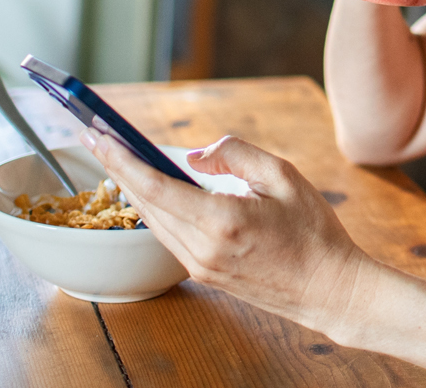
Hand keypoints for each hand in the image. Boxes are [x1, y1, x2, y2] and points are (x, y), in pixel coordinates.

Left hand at [80, 130, 373, 326]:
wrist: (329, 289)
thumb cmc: (315, 233)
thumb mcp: (285, 177)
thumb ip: (237, 155)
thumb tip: (195, 156)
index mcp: (222, 221)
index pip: (155, 186)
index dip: (122, 159)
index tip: (99, 136)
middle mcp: (203, 248)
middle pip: (145, 203)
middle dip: (118, 168)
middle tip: (97, 138)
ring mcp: (200, 266)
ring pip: (153, 222)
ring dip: (132, 189)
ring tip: (117, 159)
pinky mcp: (204, 274)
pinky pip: (168, 236)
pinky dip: (154, 210)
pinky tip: (152, 192)